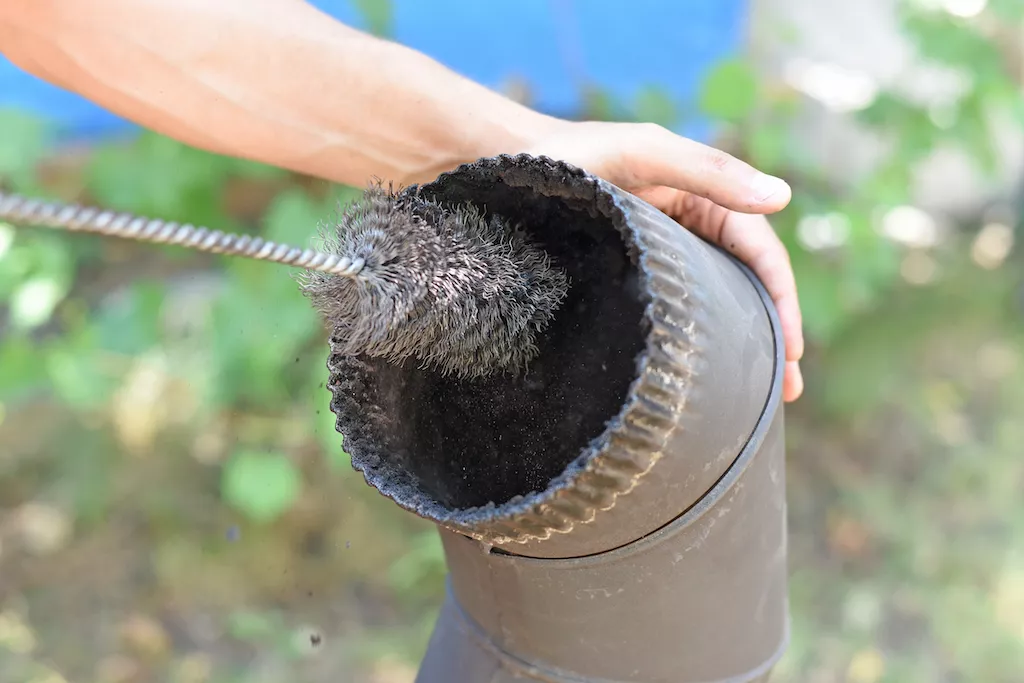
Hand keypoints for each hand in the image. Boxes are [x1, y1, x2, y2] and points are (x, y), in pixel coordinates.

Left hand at [526, 120, 803, 401]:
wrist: (507, 167)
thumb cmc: (571, 155)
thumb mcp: (642, 155)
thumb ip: (707, 171)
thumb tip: (782, 197)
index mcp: (703, 194)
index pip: (758, 250)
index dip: (781, 299)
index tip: (791, 350)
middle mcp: (688, 225)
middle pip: (745, 282)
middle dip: (772, 335)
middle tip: (788, 391)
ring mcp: (659, 252)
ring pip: (714, 300)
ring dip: (740, 345)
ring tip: (759, 400)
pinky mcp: (630, 274)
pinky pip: (675, 307)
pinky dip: (698, 339)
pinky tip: (703, 377)